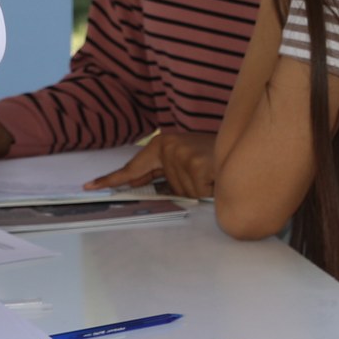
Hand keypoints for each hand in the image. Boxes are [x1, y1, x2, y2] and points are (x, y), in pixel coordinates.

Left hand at [87, 129, 217, 196]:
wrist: (248, 146)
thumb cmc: (218, 156)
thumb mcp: (187, 163)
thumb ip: (166, 176)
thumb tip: (150, 193)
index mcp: (163, 144)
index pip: (132, 168)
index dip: (111, 179)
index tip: (90, 187)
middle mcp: (169, 147)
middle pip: (166, 190)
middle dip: (185, 190)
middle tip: (205, 177)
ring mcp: (181, 156)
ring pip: (183, 194)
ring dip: (200, 191)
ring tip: (215, 174)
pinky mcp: (196, 166)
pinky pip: (198, 193)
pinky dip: (211, 190)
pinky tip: (219, 177)